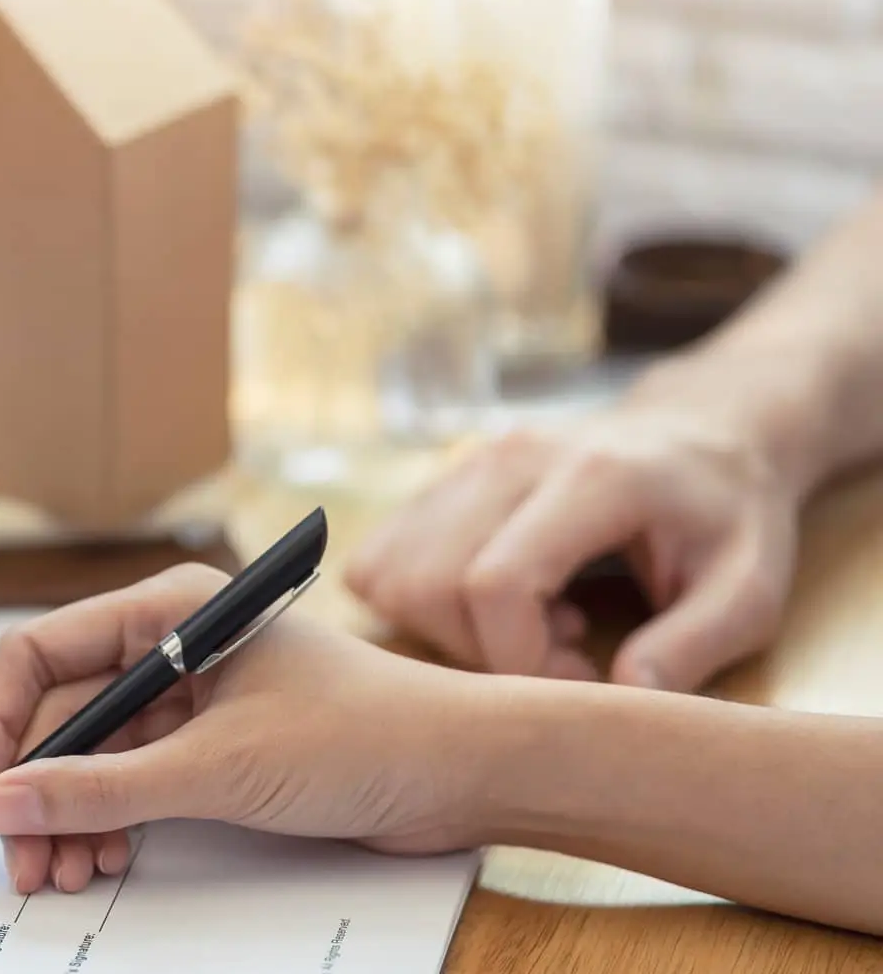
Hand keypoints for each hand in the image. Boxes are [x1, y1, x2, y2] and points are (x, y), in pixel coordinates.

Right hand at [0, 565, 484, 893]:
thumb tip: (1, 804)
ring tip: (62, 872)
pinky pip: (133, 781)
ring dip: (68, 814)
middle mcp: (172, 645)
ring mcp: (192, 699)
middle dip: (34, 790)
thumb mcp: (219, 768)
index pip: (40, 655)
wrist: (466, 773)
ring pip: (94, 755)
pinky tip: (103, 859)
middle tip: (21, 860)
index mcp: (168, 609)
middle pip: (62, 714)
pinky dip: (109, 822)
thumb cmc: (363, 735)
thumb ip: (102, 790)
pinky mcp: (215, 747)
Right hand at [345, 394, 801, 693]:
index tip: (583, 676)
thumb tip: (617, 698)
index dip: (520, 660)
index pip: (494, 584)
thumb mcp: (751, 590)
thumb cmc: (730, 517)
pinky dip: (422, 603)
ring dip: (444, 628)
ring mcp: (467, 462)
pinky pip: (382, 558)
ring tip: (530, 625)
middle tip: (561, 653)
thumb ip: (694, 647)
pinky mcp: (442, 480)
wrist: (701, 433)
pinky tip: (496, 603)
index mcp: (592, 477)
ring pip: (389, 572)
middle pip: (427, 583)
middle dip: (480, 651)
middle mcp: (511, 458)